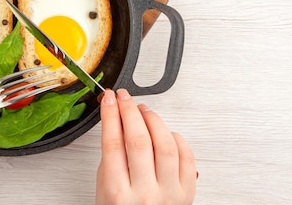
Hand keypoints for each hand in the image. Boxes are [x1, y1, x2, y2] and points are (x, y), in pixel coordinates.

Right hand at [96, 89, 195, 204]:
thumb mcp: (104, 191)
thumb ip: (111, 161)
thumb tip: (118, 125)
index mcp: (118, 194)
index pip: (113, 143)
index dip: (110, 115)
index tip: (108, 99)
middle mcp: (144, 194)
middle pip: (138, 140)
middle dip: (130, 111)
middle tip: (124, 97)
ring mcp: (169, 194)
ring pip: (165, 144)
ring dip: (153, 120)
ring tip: (144, 110)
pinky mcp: (187, 193)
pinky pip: (186, 157)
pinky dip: (176, 139)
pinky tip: (166, 131)